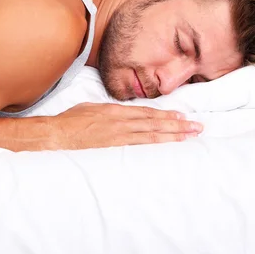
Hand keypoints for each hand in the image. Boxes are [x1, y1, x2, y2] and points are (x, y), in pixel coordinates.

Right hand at [50, 102, 202, 149]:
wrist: (58, 133)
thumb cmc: (70, 120)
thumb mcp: (91, 107)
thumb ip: (108, 110)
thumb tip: (119, 113)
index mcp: (115, 110)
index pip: (146, 112)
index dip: (165, 114)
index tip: (181, 115)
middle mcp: (120, 120)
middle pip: (154, 122)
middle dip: (177, 124)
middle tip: (197, 127)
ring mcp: (118, 134)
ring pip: (151, 134)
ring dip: (172, 134)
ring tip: (189, 135)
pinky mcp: (113, 146)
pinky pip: (139, 145)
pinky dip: (155, 143)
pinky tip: (167, 144)